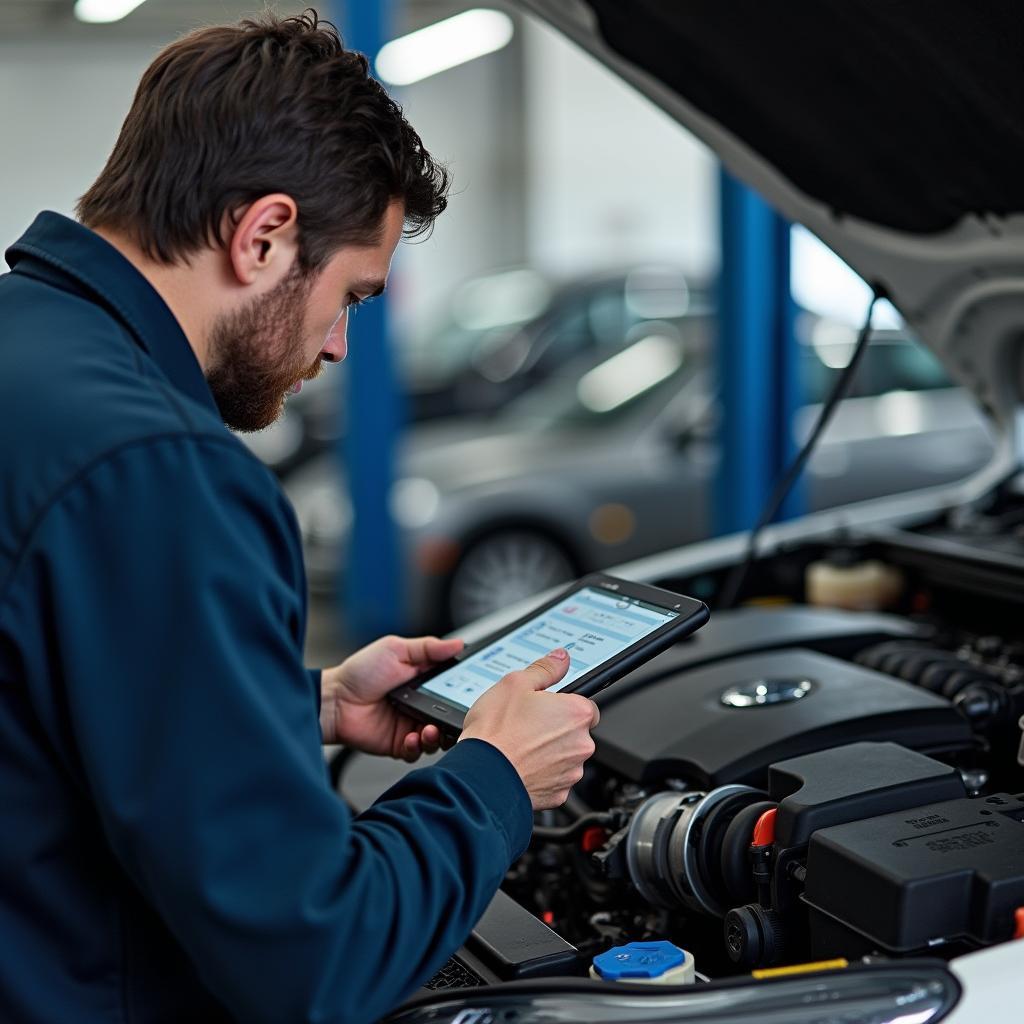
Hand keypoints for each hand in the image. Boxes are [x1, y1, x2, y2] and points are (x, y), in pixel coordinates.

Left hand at [320, 634, 463, 760]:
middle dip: (456, 720)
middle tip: (456, 719)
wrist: (334, 701)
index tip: (474, 695)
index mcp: (425, 681)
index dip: (466, 693)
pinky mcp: (399, 745)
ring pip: (438, 738)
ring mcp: (411, 726)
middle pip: (451, 716)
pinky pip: (417, 752)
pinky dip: (417, 747)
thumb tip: (458, 643)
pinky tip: (411, 737)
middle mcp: (422, 705)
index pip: (455, 689)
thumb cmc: (360, 672)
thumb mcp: (396, 650)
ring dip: (438, 736)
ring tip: (429, 730)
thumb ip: (429, 648)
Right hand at [459, 648, 599, 809]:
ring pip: (565, 757)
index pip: (586, 705)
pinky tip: (519, 765)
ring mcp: (570, 772)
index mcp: (576, 714)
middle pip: (576, 732)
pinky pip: (553, 779)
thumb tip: (560, 659)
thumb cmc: (497, 732)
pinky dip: (541, 773)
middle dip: (556, 729)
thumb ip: (544, 669)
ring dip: (549, 752)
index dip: (564, 705)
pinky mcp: (558, 795)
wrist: (481, 776)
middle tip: (527, 725)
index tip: (547, 708)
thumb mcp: (515, 683)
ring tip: (519, 746)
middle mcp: (581, 745)